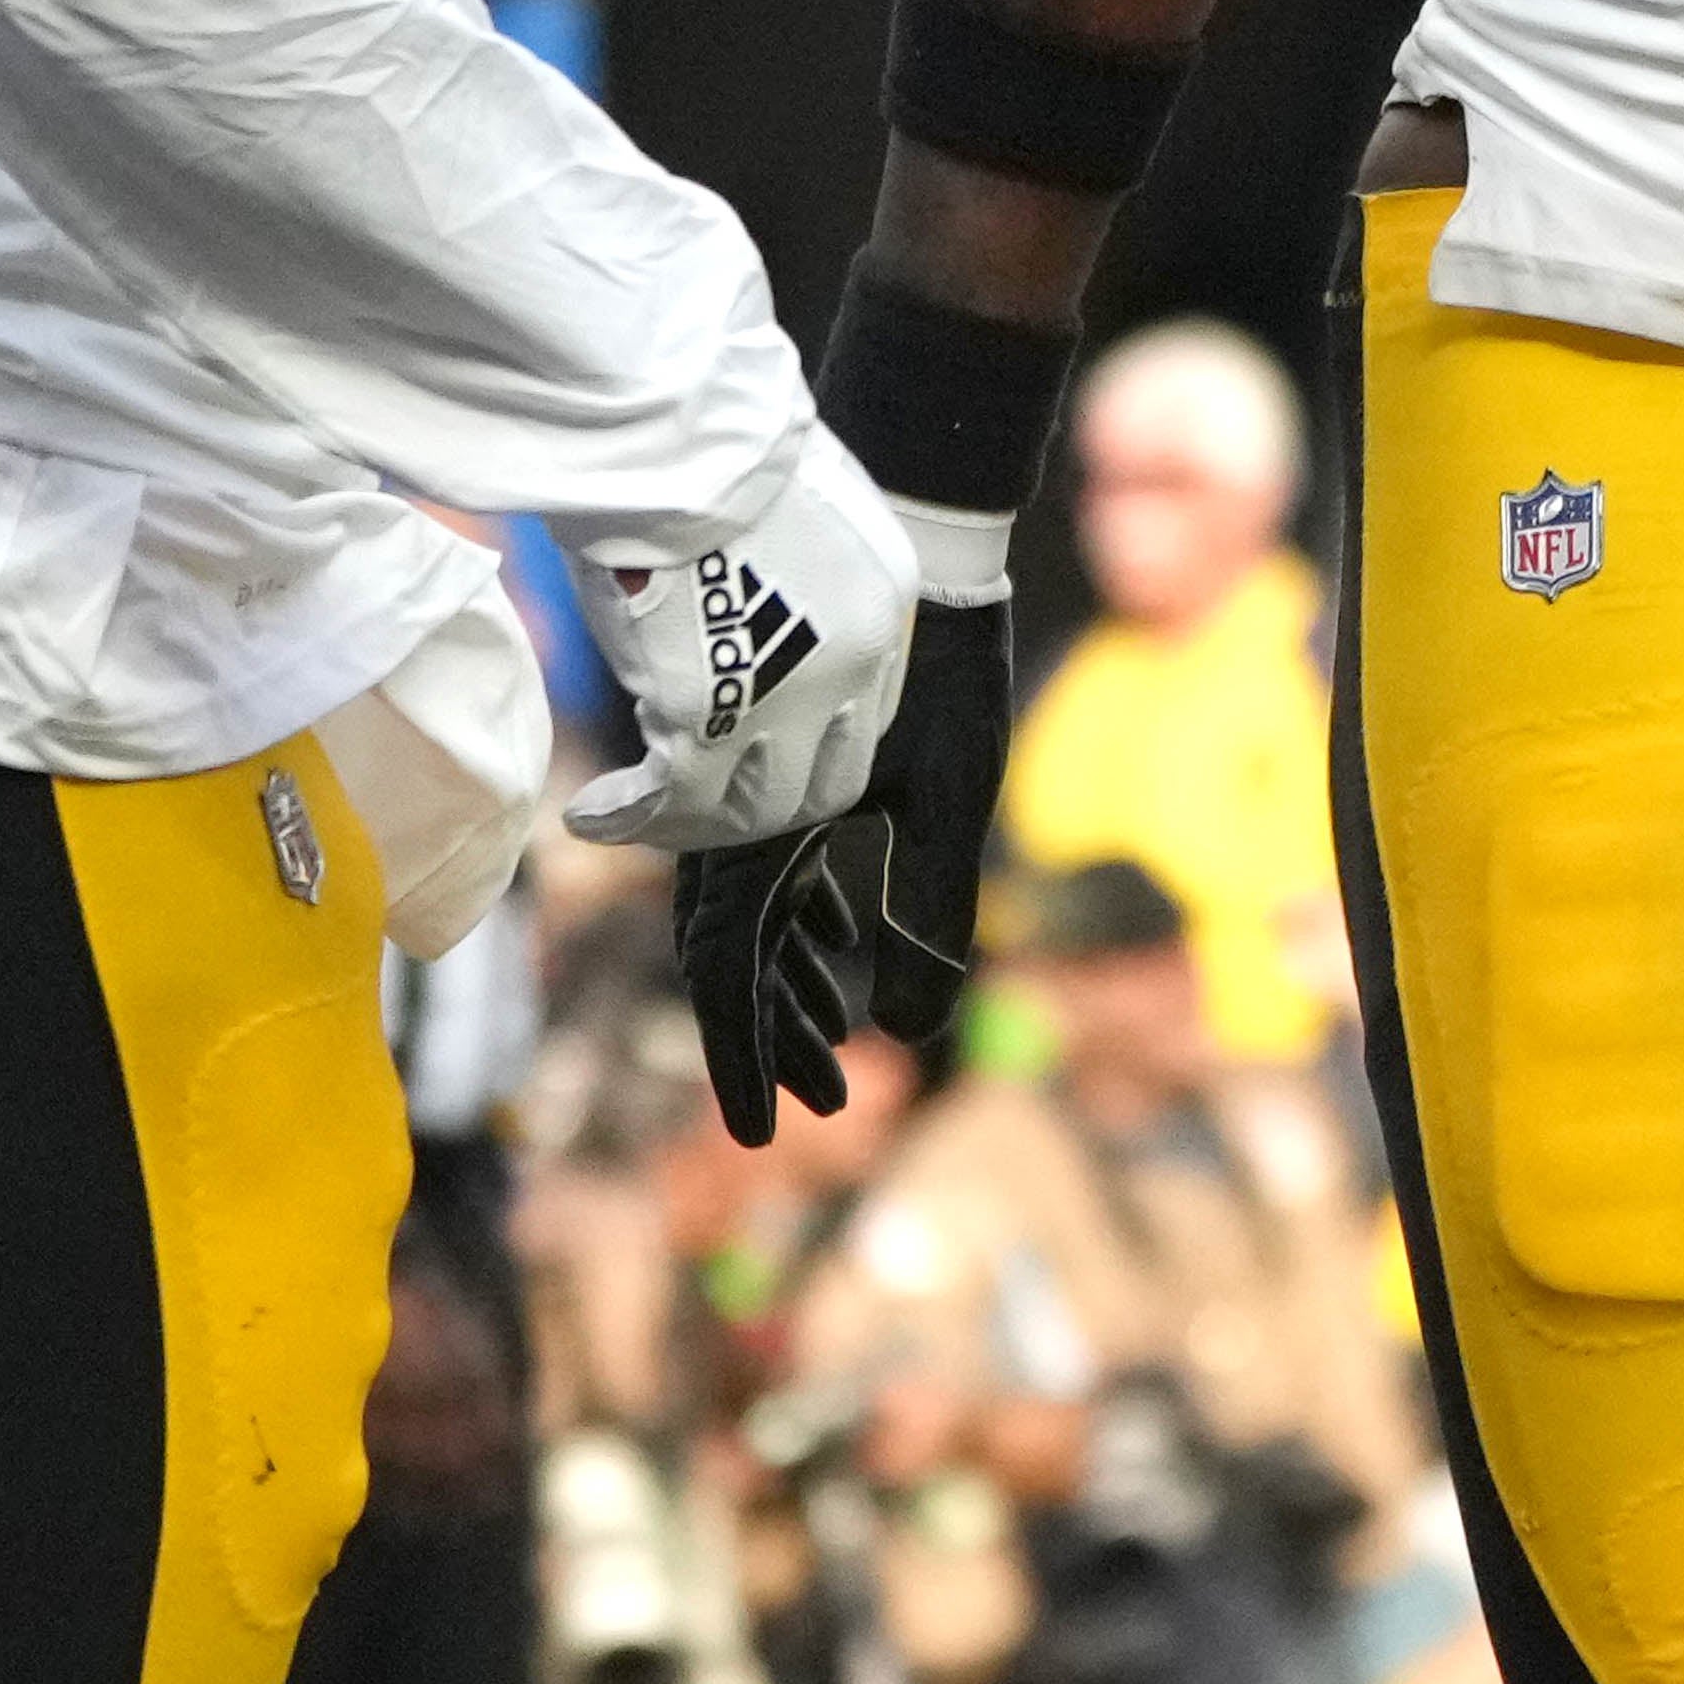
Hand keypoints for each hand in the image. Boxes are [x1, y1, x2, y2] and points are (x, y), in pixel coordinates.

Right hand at [552, 421, 920, 860]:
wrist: (684, 439)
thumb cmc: (724, 447)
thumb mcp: (802, 500)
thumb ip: (800, 561)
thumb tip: (757, 593)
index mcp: (883, 607)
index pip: (862, 720)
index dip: (803, 747)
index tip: (750, 750)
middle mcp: (852, 667)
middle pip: (820, 785)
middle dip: (758, 804)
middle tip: (699, 800)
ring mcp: (785, 699)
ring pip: (752, 810)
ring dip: (694, 823)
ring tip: (639, 813)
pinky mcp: (707, 715)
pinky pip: (672, 802)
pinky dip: (630, 820)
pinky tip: (591, 815)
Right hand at [675, 577, 1009, 1145]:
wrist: (925, 544)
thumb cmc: (943, 667)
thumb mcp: (956, 797)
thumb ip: (938, 911)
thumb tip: (921, 1032)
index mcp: (758, 835)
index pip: (728, 979)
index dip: (744, 1063)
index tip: (760, 1139)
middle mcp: (735, 821)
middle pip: (731, 960)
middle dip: (772, 1039)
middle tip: (827, 1104)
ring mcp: (753, 794)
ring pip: (751, 918)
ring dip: (791, 987)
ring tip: (841, 1051)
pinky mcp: (786, 769)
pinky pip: (774, 869)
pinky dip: (802, 925)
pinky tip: (846, 949)